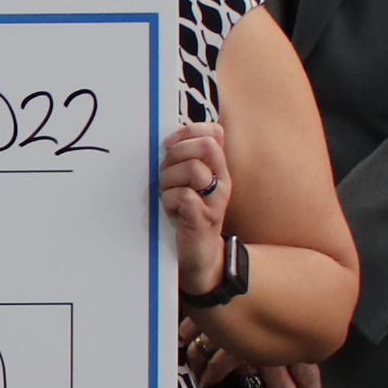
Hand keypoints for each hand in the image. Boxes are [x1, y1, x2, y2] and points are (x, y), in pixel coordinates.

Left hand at [159, 121, 233, 295]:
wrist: (199, 256)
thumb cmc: (187, 215)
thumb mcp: (187, 182)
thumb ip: (183, 158)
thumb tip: (171, 133)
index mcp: (217, 168)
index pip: (214, 133)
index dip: (188, 132)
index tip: (169, 145)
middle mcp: (222, 181)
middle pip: (205, 146)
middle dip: (176, 154)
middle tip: (166, 173)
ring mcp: (215, 200)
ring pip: (192, 170)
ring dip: (169, 180)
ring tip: (167, 195)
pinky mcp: (203, 219)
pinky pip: (184, 196)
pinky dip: (170, 200)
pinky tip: (171, 210)